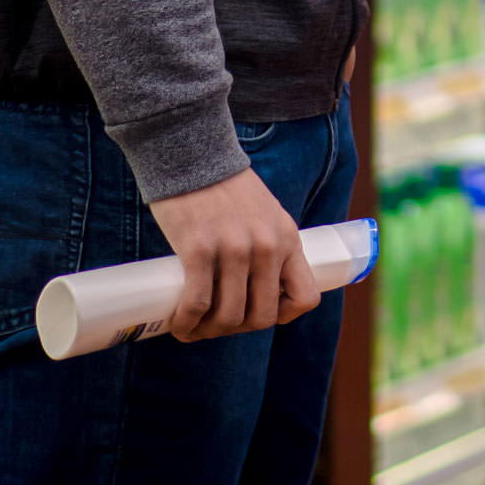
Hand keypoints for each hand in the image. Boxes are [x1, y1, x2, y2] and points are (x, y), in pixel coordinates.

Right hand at [149, 165, 319, 341]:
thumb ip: (267, 243)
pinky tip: (179, 324)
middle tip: (216, 322)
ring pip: (229, 316)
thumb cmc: (225, 187)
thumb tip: (255, 285)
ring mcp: (235, 249)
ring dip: (209, 331)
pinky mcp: (200, 249)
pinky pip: (197, 304)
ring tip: (193, 326)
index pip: (306, 296)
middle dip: (238, 329)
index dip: (283, 315)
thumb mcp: (264, 213)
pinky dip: (186, 323)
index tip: (257, 312)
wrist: (194, 154)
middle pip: (262, 317)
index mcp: (287, 238)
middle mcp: (267, 247)